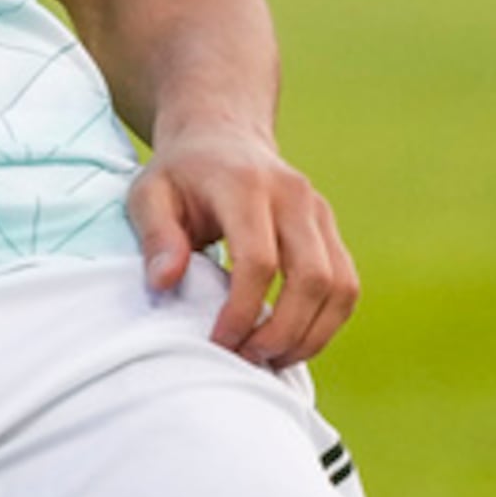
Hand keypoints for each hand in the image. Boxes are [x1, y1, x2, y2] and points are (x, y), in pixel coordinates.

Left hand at [127, 119, 358, 369]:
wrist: (221, 137)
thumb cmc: (180, 175)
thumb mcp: (148, 195)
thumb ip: (156, 236)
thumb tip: (165, 282)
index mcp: (245, 186)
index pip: (259, 259)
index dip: (243, 310)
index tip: (219, 342)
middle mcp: (293, 196)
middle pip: (312, 277)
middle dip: (283, 331)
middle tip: (247, 358)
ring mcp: (319, 212)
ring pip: (340, 286)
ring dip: (311, 335)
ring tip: (271, 359)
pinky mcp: (331, 229)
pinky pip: (347, 286)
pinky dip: (326, 323)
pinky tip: (292, 342)